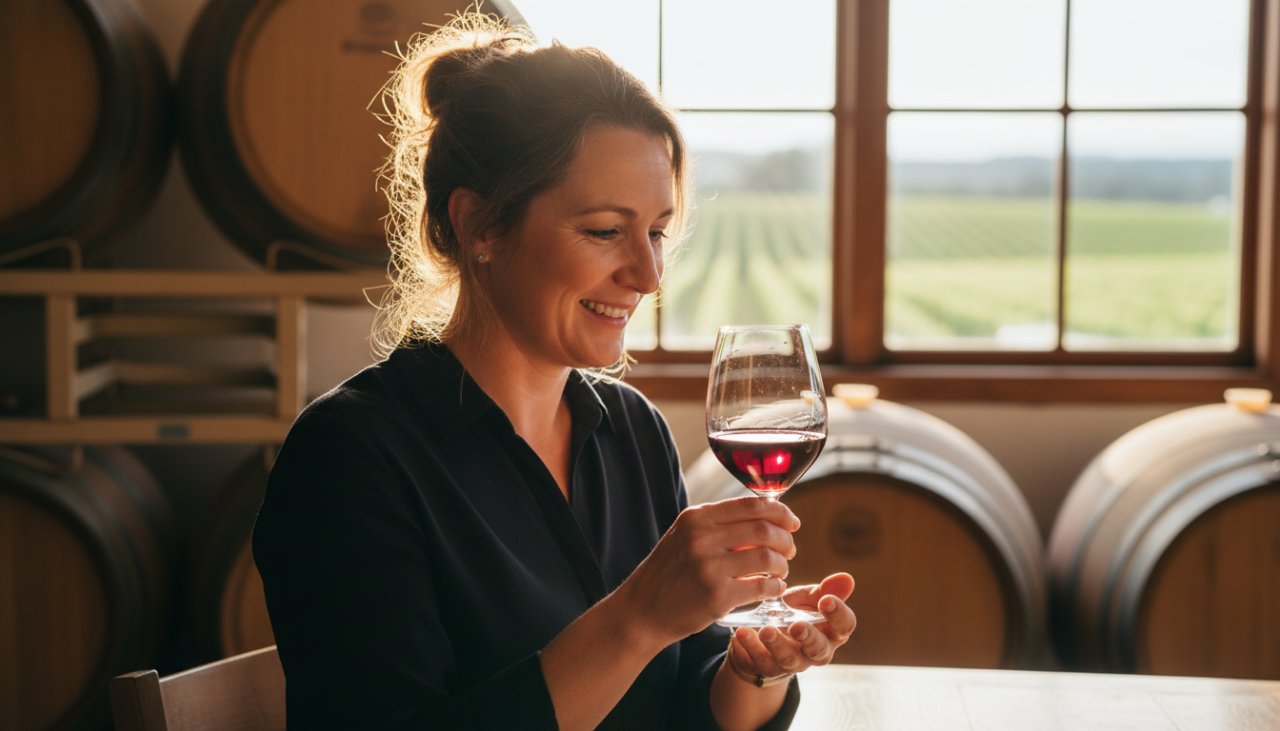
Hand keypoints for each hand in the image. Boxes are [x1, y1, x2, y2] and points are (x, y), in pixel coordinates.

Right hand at [617, 496, 800, 644]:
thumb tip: (767, 517)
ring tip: (780, 571)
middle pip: (765, 530)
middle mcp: (702, 538)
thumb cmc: (670, 572)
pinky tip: (773, 588)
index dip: (780, 512)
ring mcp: (709, 567)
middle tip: (789, 550)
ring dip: (782, 565)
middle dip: (786, 540)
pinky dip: (775, 587)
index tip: (791, 522)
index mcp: (697, 518)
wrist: (642, 610)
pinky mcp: (717, 596)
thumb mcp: (686, 537)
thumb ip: (719, 525)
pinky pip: (761, 587)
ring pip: (768, 558)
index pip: (751, 505)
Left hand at [726, 573, 855, 679]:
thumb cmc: (792, 613)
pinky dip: (751, 646)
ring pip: (788, 659)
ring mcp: (792, 662)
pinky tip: (742, 632)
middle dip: (808, 637)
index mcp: (831, 631)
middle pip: (819, 649)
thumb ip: (823, 591)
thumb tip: (847, 578)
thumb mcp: (806, 600)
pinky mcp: (767, 667)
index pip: (844, 626)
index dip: (838, 615)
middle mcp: (816, 651)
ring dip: (777, 644)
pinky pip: (760, 659)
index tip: (826, 600)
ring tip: (765, 630)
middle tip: (796, 625)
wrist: (764, 636)